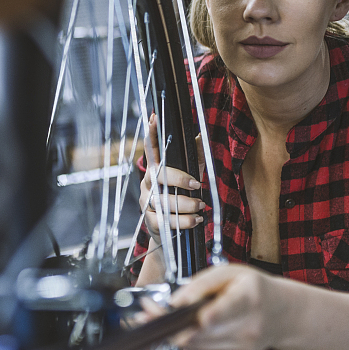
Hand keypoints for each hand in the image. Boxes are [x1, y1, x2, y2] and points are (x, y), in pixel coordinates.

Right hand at [138, 113, 205, 234]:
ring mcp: (147, 201)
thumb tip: (201, 136)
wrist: (170, 232)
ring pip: (163, 200)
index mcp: (157, 168)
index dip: (152, 133)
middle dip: (179, 180)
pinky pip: (165, 221)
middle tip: (198, 186)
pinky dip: (184, 221)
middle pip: (158, 175)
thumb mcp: (191, 174)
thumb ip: (196, 156)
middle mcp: (148, 182)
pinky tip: (196, 220)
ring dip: (186, 204)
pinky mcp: (150, 220)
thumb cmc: (181, 197)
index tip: (154, 117)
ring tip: (201, 206)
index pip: (152, 148)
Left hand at [166, 263, 278, 349]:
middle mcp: (248, 326)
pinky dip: (187, 342)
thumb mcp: (230, 273)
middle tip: (147, 313)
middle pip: (202, 331)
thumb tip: (176, 300)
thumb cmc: (252, 289)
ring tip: (158, 318)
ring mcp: (242, 348)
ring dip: (172, 334)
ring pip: (196, 345)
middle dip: (169, 324)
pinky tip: (184, 330)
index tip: (200, 317)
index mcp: (249, 298)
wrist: (279, 314)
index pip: (229, 308)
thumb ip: (201, 284)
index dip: (213, 314)